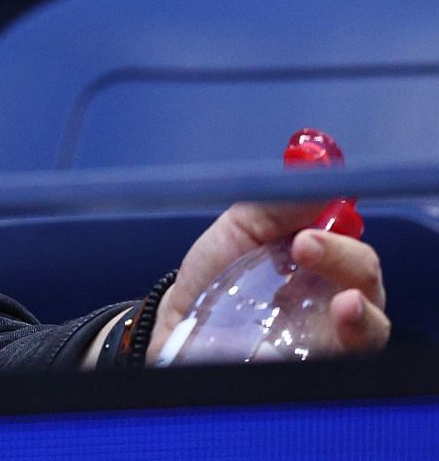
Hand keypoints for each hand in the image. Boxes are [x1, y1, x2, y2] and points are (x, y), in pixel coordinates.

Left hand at [148, 202, 388, 362]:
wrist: (178, 321)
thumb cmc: (216, 272)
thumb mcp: (240, 227)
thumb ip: (277, 206)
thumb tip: (321, 178)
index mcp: (322, 262)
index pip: (354, 249)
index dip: (340, 239)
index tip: (306, 232)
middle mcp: (333, 299)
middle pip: (366, 284)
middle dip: (344, 262)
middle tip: (305, 247)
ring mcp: (326, 337)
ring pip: (368, 330)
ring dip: (362, 317)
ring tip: (345, 305)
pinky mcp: (312, 367)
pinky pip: (341, 361)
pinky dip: (341, 350)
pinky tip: (323, 342)